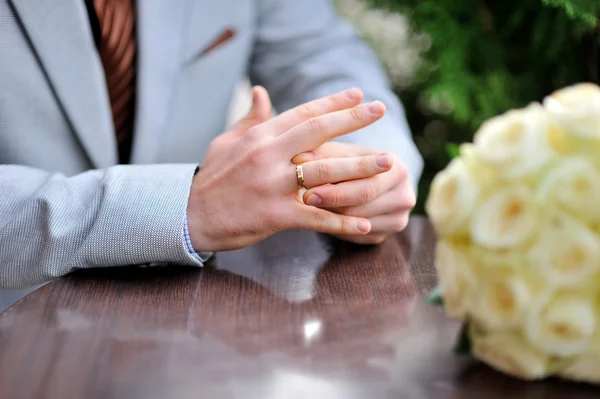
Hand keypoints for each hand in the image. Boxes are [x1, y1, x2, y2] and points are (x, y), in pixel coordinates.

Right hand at [187, 86, 391, 251]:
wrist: (189, 215)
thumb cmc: (212, 177)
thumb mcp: (226, 141)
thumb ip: (250, 118)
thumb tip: (263, 92)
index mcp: (260, 136)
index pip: (302, 113)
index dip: (332, 103)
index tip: (357, 94)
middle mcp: (269, 155)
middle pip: (318, 132)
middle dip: (352, 119)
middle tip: (380, 109)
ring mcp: (273, 185)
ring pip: (324, 173)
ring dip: (359, 168)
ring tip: (387, 163)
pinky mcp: (275, 215)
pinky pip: (316, 218)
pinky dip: (342, 221)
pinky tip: (365, 225)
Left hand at [292, 142, 415, 244]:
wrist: (365, 178)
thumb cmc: (347, 160)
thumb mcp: (339, 153)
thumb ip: (322, 155)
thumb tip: (297, 158)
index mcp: (398, 170)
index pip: (364, 185)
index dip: (334, 187)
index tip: (306, 185)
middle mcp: (405, 197)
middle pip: (361, 206)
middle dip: (331, 202)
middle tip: (305, 198)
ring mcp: (397, 220)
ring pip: (357, 224)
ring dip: (331, 216)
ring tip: (310, 205)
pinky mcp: (384, 236)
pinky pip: (355, 237)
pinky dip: (337, 227)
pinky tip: (323, 216)